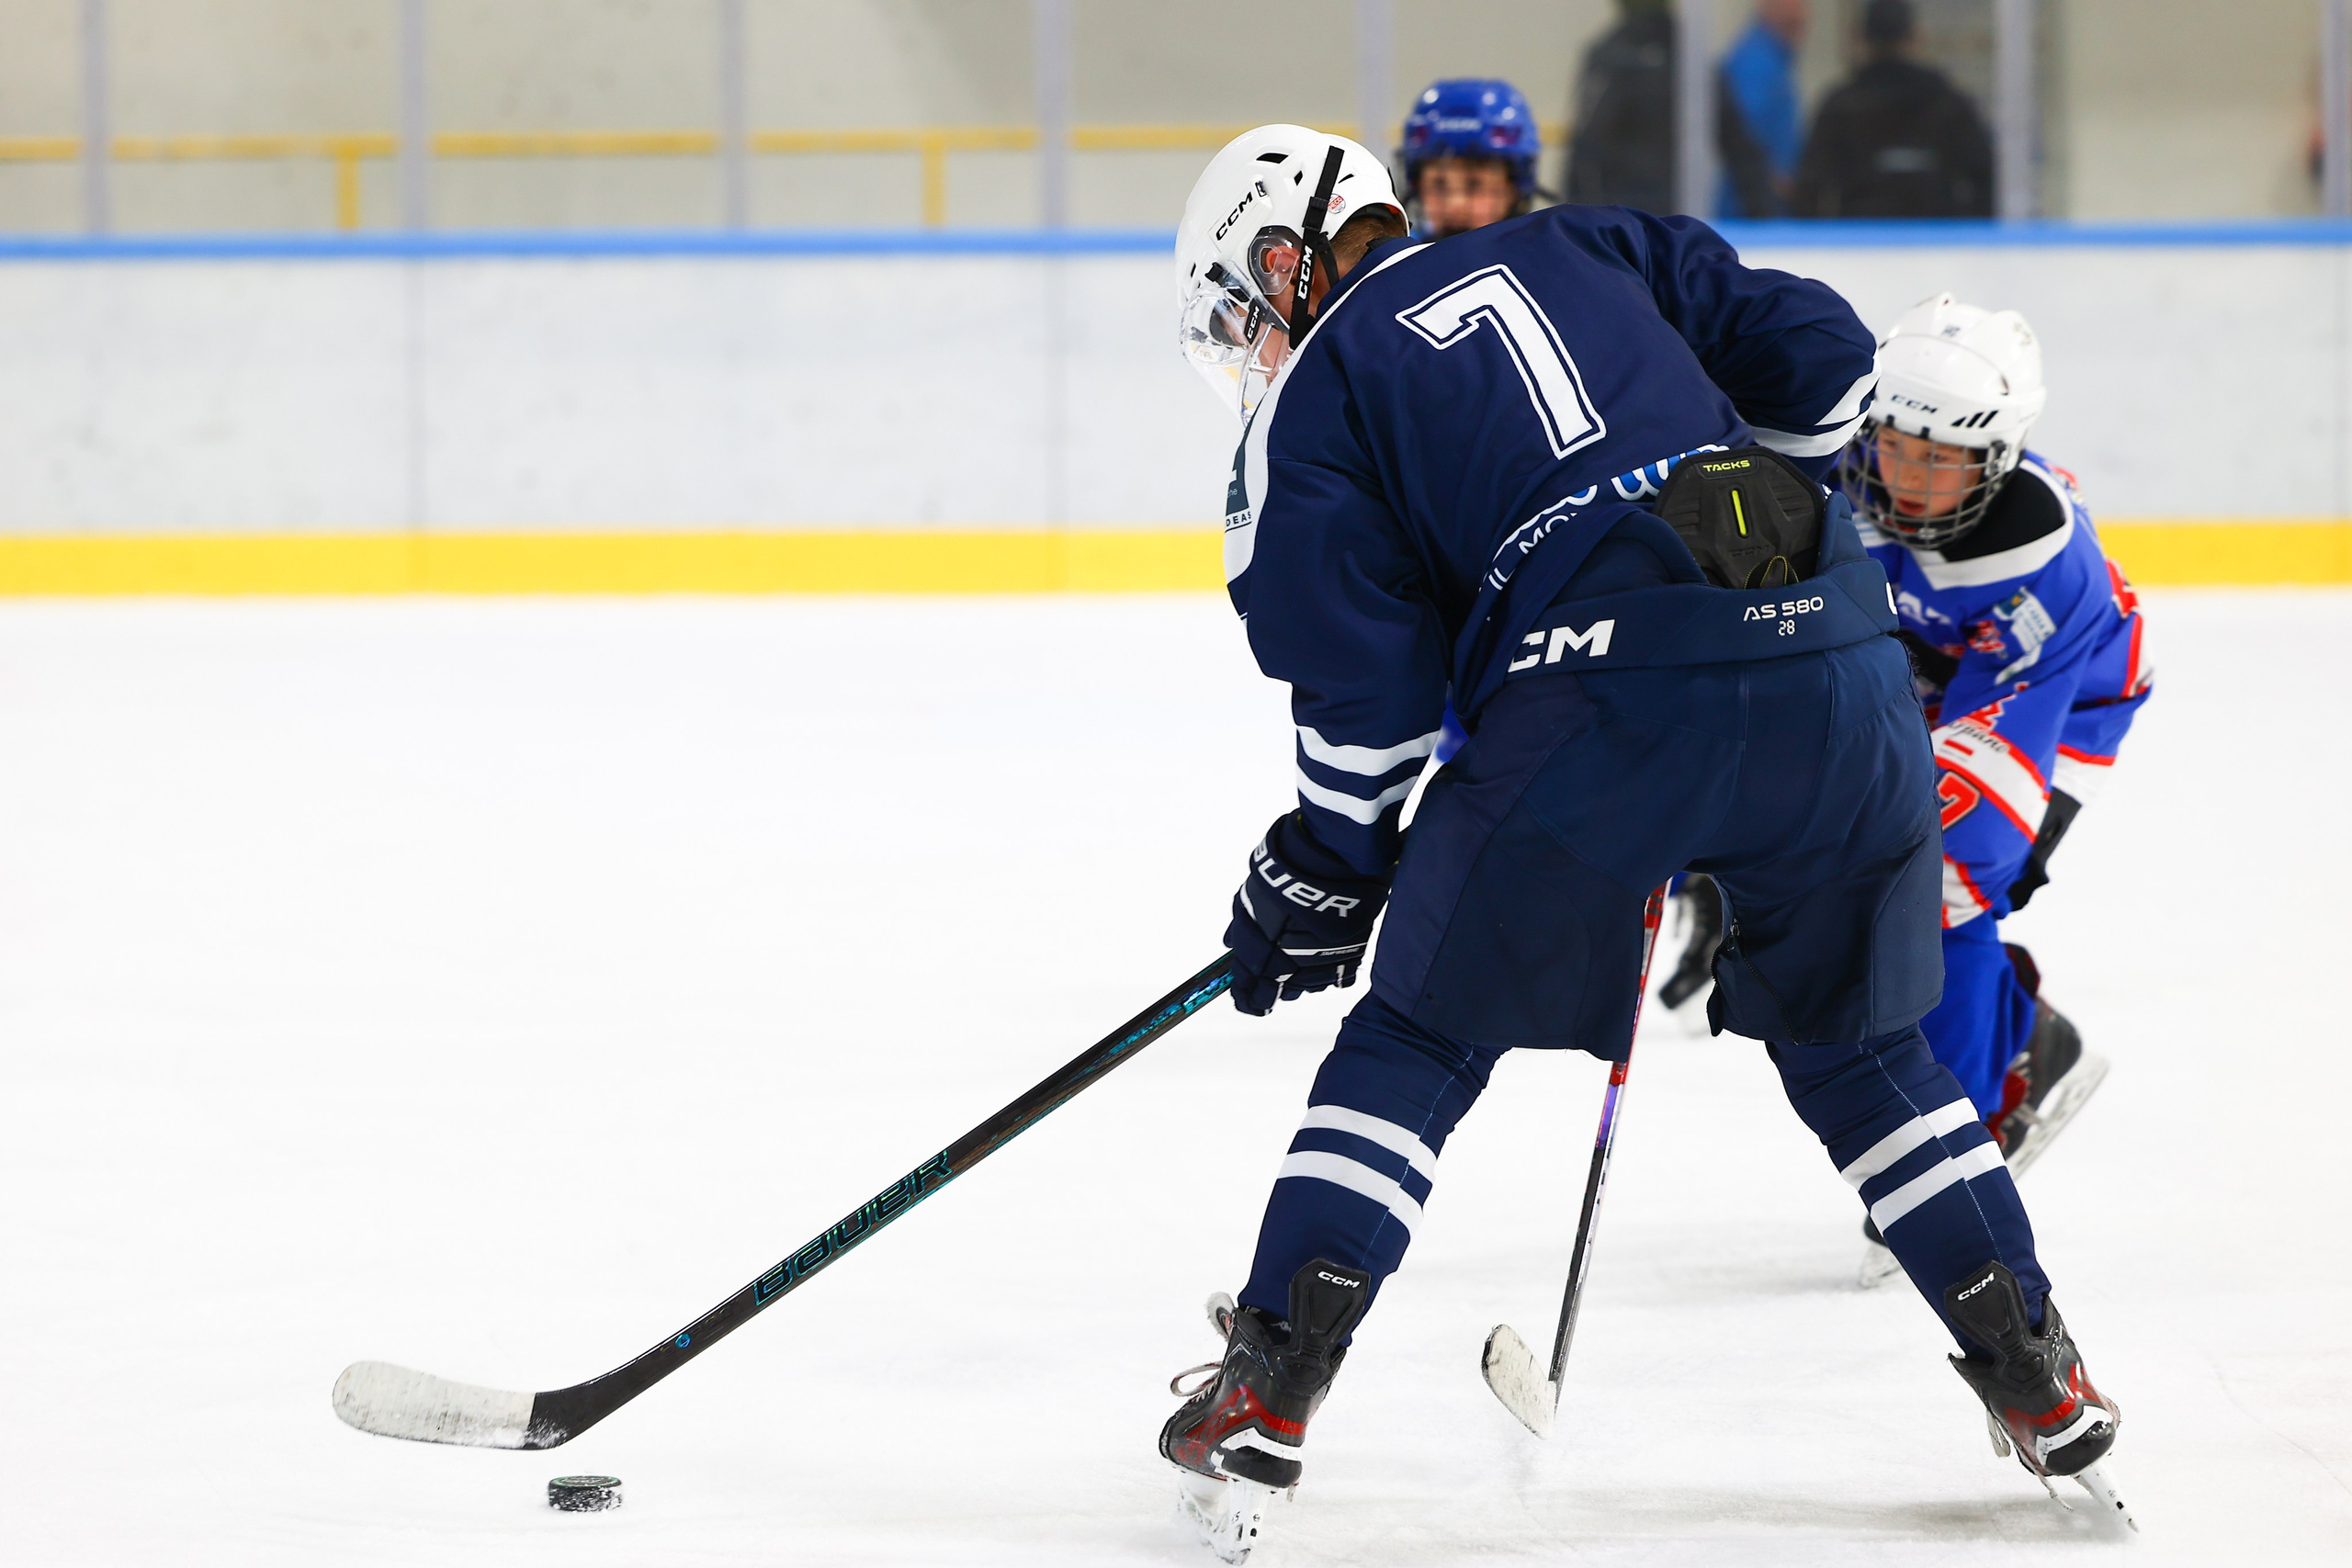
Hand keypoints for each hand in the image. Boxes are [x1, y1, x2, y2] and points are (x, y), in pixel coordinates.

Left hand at [1224, 813, 1391, 1015]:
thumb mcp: (1248, 901)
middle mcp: (1291, 970)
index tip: (1245, 1001)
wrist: (1326, 867)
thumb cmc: (1281, 881)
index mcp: (1262, 960)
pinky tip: (1324, 954)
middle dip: (1274, 987)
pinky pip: (1337, 976)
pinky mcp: (1349, 958)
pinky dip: (1329, 969)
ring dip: (1302, 977)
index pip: (1250, 994)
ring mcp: (1321, 966)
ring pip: (1308, 986)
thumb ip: (1240, 929)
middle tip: (1273, 974)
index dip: (1246, 999)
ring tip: (1301, 955)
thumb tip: (1230, 944)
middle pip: (1281, 993)